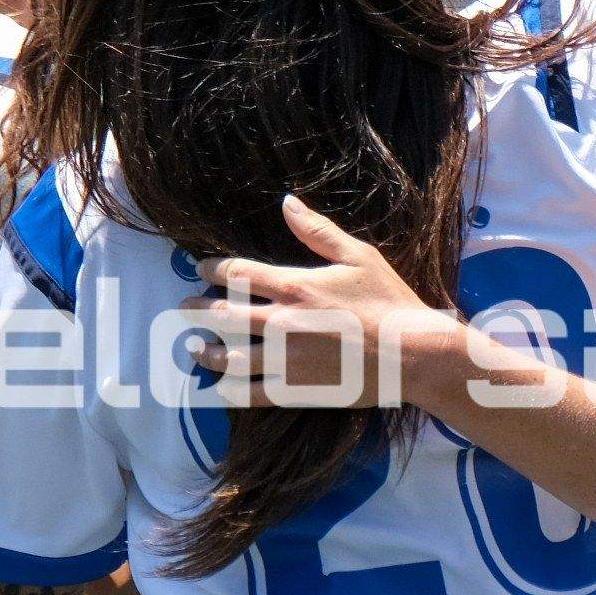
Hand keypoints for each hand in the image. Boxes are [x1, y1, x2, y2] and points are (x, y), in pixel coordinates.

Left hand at [186, 195, 464, 409]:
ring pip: (229, 356)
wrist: (411, 353)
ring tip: (194, 348)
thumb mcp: (358, 255)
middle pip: (223, 314)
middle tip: (183, 309)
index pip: (237, 273)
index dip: (213, 269)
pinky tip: (220, 386)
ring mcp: (284, 359)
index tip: (202, 269)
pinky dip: (230, 389)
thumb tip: (287, 202)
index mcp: (294, 286)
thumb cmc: (388, 301)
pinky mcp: (294, 389)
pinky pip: (250, 392)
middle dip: (198, 310)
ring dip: (207, 351)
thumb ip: (317, 230)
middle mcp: (281, 322)